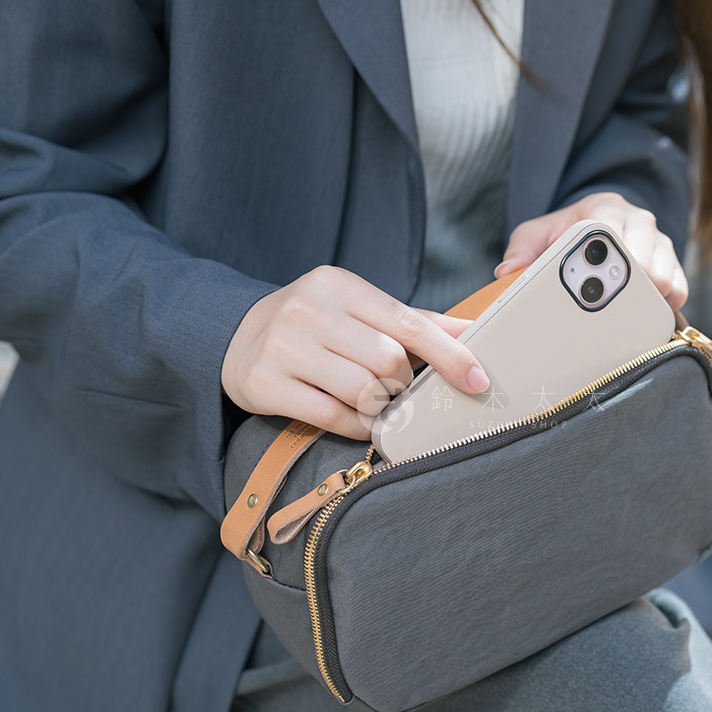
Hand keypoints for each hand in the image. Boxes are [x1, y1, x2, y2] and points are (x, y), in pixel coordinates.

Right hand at [221, 266, 489, 438]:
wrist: (233, 336)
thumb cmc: (313, 325)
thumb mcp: (356, 310)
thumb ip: (413, 321)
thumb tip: (471, 329)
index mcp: (339, 285)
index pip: (407, 322)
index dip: (449, 354)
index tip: (478, 380)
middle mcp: (308, 310)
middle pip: (388, 360)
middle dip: (402, 383)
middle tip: (396, 389)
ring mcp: (283, 347)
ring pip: (362, 390)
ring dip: (381, 407)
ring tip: (376, 405)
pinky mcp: (264, 384)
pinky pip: (332, 416)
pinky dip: (356, 426)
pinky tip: (358, 421)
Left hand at [495, 192, 687, 309]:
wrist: (591, 235)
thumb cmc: (565, 234)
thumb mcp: (537, 234)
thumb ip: (522, 247)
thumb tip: (506, 272)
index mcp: (606, 209)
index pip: (614, 224)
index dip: (611, 247)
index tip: (601, 268)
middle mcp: (638, 223)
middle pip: (648, 247)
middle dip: (635, 273)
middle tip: (618, 294)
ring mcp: (658, 245)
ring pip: (668, 269)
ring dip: (653, 289)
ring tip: (634, 307)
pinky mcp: (671, 267)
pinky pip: (679, 288)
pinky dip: (668, 302)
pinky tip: (649, 314)